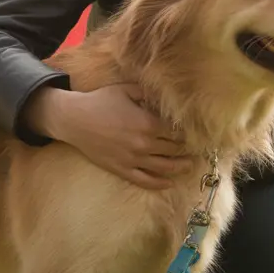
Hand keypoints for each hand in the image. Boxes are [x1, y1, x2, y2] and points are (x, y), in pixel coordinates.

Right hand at [24, 83, 191, 189]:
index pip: (177, 132)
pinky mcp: (122, 169)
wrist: (74, 119)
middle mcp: (143, 144)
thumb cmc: (100, 101)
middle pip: (174, 150)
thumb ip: (149, 94)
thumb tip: (166, 97)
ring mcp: (133, 159)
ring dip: (181, 167)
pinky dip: (160, 183)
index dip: (189, 133)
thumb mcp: (127, 89)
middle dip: (188, 150)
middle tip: (198, 149)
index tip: (197, 133)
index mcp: (147, 123)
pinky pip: (145, 180)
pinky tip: (169, 182)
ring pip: (165, 168)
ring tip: (190, 165)